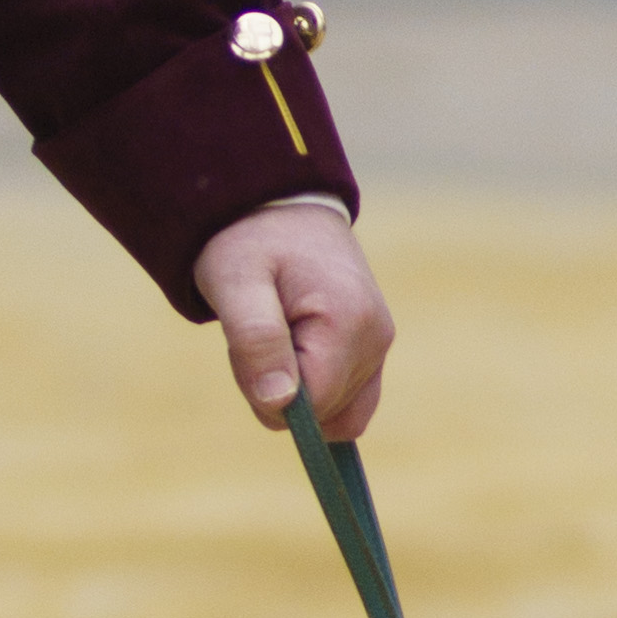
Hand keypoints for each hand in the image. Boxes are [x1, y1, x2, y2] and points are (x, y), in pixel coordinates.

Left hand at [199, 201, 391, 438]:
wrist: (278, 205)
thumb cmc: (250, 241)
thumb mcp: (235, 282)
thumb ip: (256, 340)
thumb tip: (280, 405)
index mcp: (348, 323)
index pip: (312, 407)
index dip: (268, 394)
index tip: (248, 346)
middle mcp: (377, 338)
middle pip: (323, 412)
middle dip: (279, 389)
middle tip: (259, 331)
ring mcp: (381, 344)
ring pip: (335, 412)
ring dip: (295, 388)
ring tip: (275, 333)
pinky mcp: (375, 347)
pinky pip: (347, 401)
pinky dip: (313, 387)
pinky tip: (292, 347)